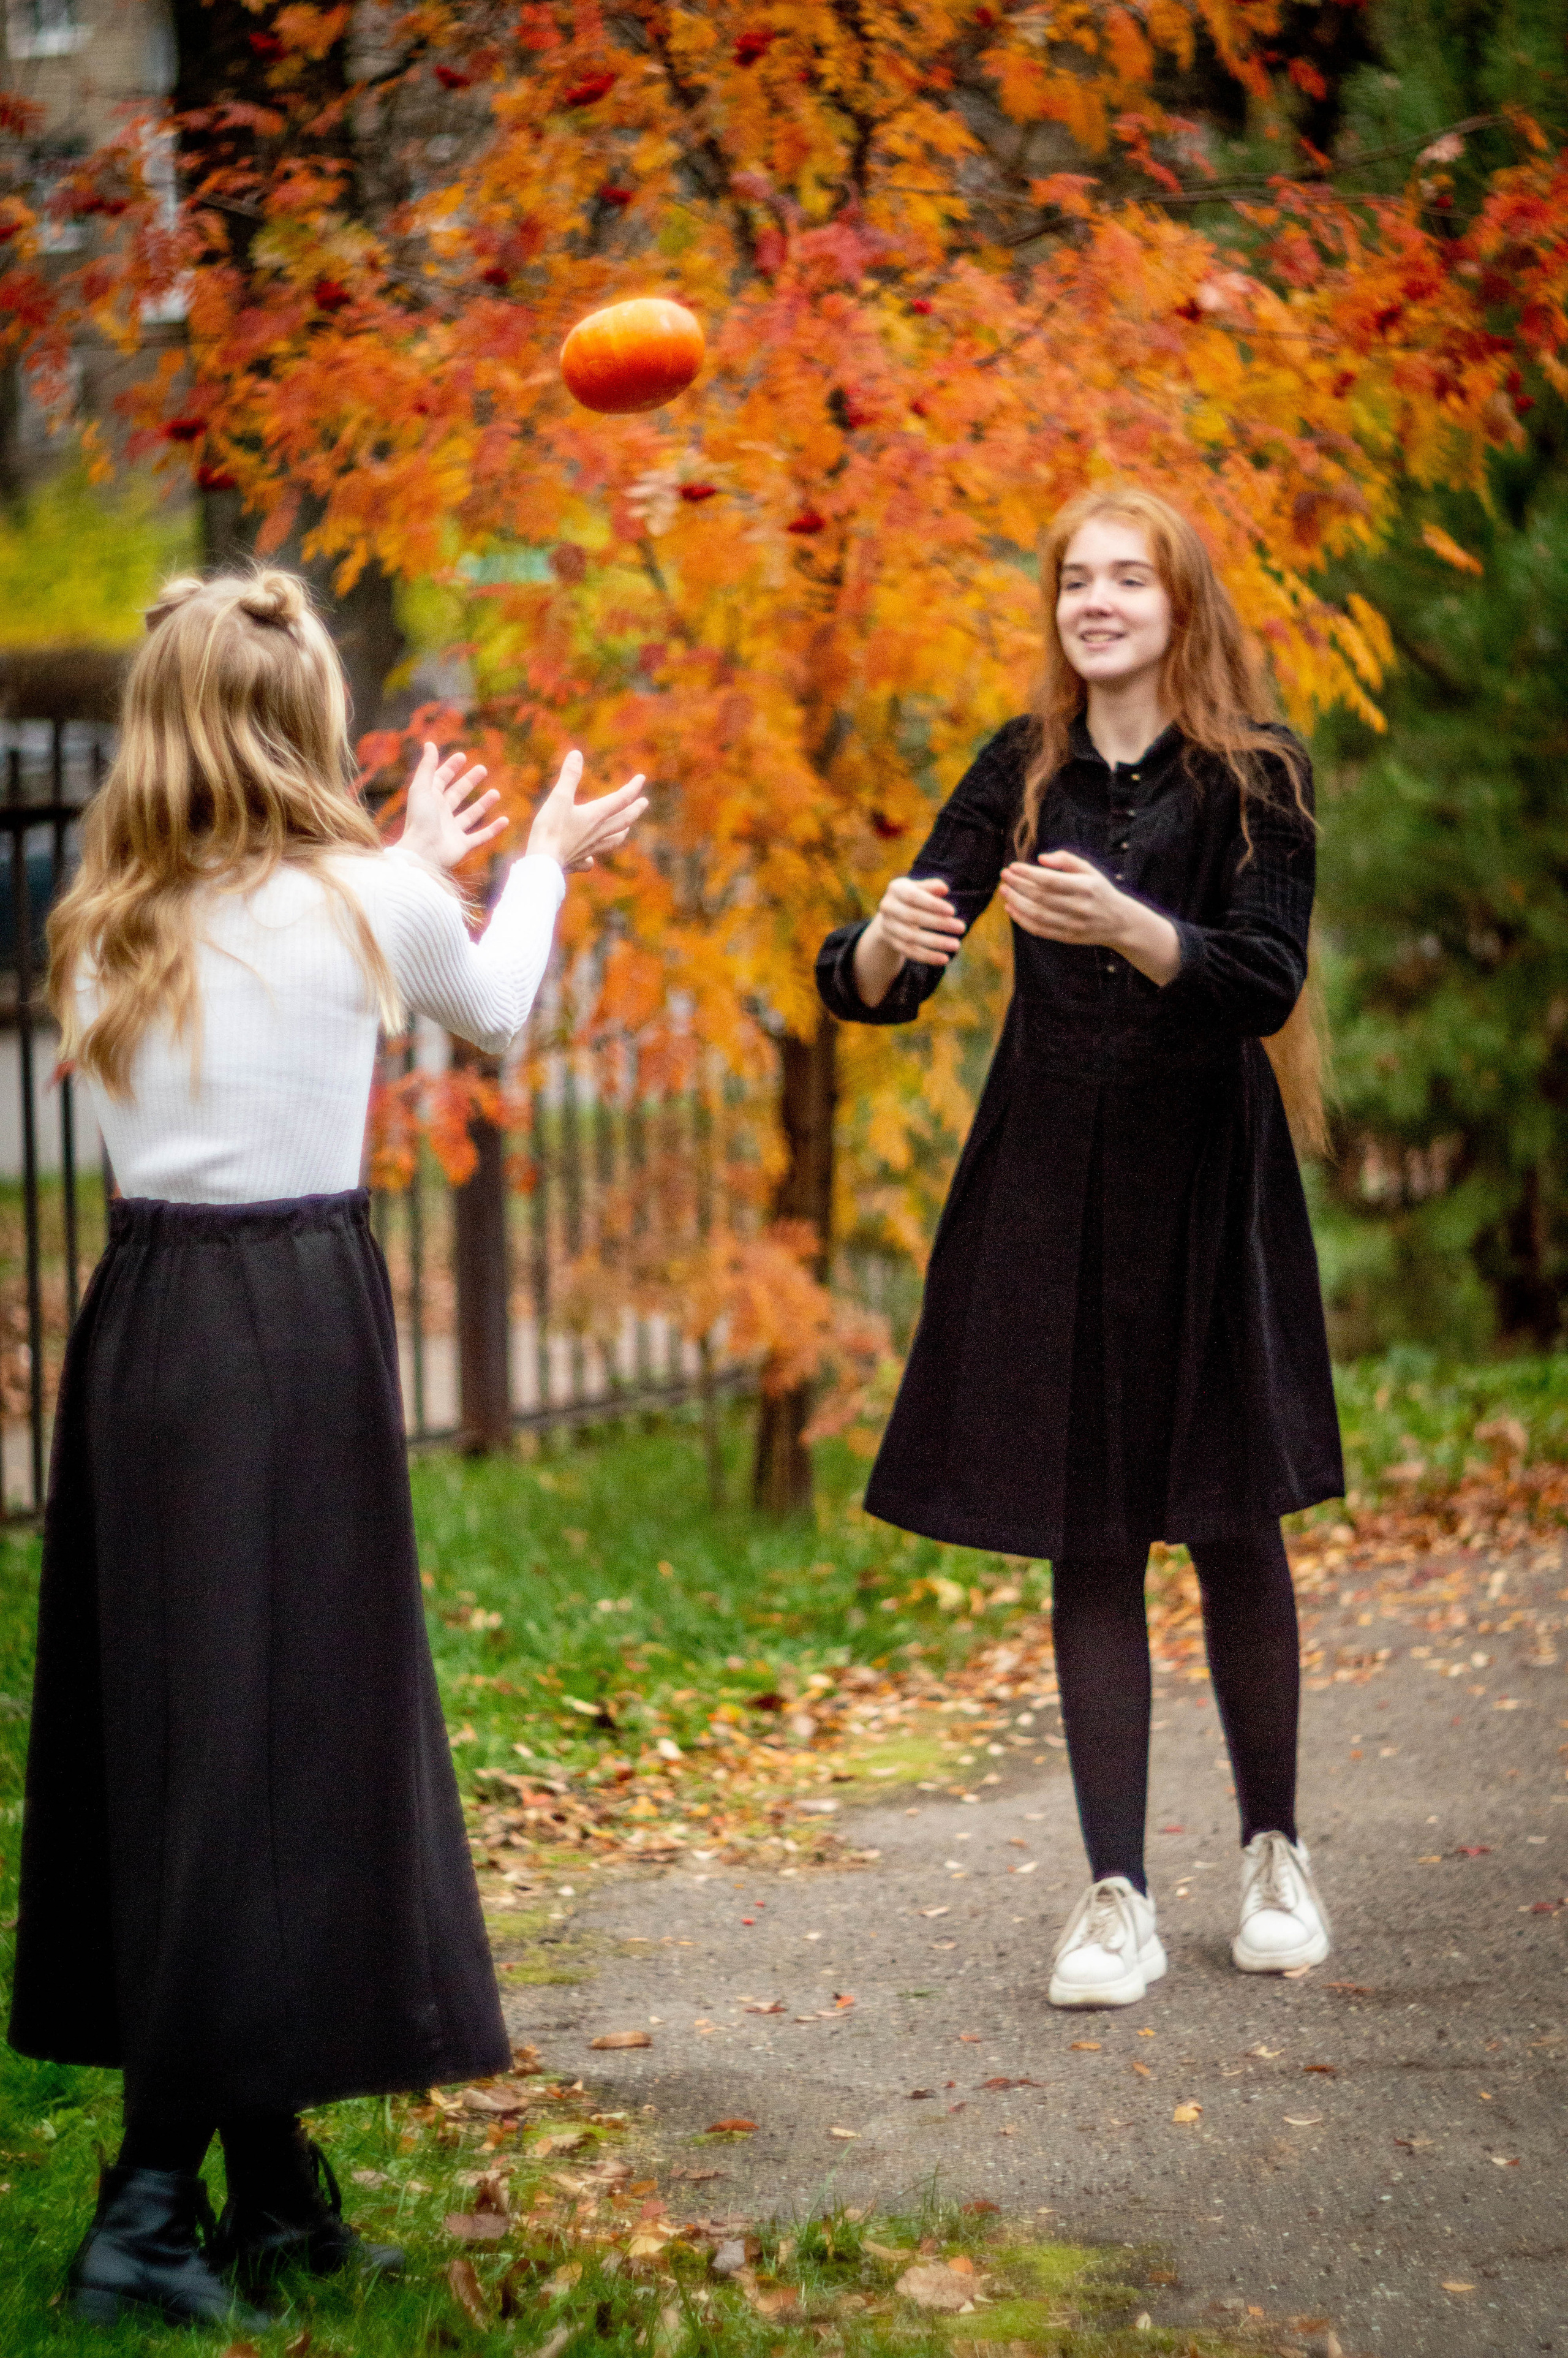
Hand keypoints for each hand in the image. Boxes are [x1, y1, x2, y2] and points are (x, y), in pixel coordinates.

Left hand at [397, 743, 506, 872]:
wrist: (423, 851)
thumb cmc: (420, 819)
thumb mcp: (422, 788)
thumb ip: (426, 766)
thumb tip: (429, 744)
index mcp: (431, 800)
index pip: (441, 780)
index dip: (450, 768)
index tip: (462, 756)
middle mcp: (441, 814)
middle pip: (457, 794)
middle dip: (469, 781)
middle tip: (482, 769)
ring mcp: (452, 830)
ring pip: (470, 814)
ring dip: (483, 804)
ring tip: (496, 792)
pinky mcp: (462, 845)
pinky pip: (480, 836)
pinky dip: (493, 830)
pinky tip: (505, 820)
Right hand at [526, 750, 648, 873]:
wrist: (542, 863)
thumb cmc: (550, 830)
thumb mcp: (559, 798)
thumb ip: (569, 776)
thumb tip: (576, 754)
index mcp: (595, 816)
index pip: (620, 799)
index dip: (632, 788)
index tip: (642, 778)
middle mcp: (597, 833)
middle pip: (622, 821)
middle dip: (635, 810)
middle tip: (644, 802)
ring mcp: (589, 849)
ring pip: (611, 841)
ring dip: (621, 832)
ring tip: (626, 829)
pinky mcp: (577, 862)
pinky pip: (589, 860)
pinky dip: (591, 859)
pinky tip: (590, 861)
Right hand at [869, 874, 965, 966]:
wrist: (892, 914)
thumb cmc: (913, 897)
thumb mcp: (920, 888)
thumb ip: (931, 887)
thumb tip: (944, 889)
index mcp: (896, 889)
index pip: (913, 897)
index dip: (932, 904)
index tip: (953, 911)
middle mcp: (888, 907)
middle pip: (913, 917)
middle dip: (939, 923)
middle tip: (962, 928)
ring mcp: (888, 926)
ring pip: (911, 937)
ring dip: (936, 942)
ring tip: (956, 945)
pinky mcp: (892, 942)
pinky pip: (910, 952)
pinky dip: (927, 956)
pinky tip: (944, 959)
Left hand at [1000, 848, 1179, 984]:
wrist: (1120, 923)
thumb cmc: (1100, 891)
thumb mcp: (1090, 871)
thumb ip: (1066, 860)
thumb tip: (1041, 858)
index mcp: (1085, 887)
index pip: (1050, 880)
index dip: (1028, 873)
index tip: (1012, 866)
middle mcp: (1079, 907)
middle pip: (1040, 897)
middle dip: (1018, 885)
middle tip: (1004, 876)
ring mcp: (1073, 924)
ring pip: (1037, 915)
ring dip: (1016, 903)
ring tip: (1004, 891)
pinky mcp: (1068, 937)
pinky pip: (1039, 930)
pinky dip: (1022, 920)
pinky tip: (1011, 909)